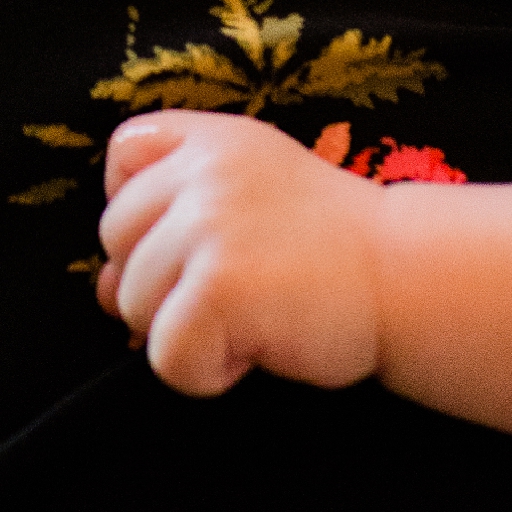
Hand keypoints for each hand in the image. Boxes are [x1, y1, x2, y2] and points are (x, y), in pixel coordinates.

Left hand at [97, 111, 389, 397]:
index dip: (141, 210)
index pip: (121, 158)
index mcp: (210, 138)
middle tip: (237, 292)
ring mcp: (207, 225)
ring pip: (134, 305)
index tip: (193, 238)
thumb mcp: (253, 193)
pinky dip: (208, 373)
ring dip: (188, 331)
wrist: (408, 277)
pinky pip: (167, 356)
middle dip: (163, 283)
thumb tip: (103, 291)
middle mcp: (201, 171)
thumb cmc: (331, 249)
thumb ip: (177, 219)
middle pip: (116, 243)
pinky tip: (258, 348)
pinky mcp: (216, 286)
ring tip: (256, 316)